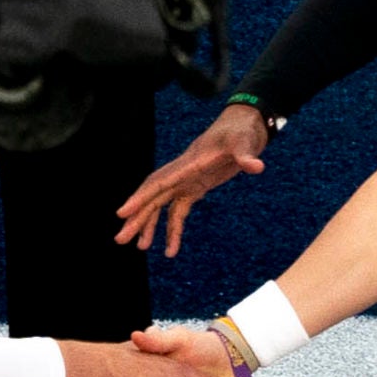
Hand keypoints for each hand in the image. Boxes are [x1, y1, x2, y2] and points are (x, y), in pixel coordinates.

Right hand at [114, 106, 271, 255]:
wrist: (243, 126)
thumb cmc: (241, 132)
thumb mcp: (245, 143)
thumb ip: (246, 155)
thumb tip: (256, 166)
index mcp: (188, 164)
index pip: (159, 182)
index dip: (140, 198)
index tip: (122, 213)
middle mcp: (182, 174)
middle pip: (153, 197)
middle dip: (136, 218)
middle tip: (120, 240)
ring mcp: (187, 181)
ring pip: (161, 206)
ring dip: (150, 226)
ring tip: (141, 248)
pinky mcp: (196, 188)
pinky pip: (178, 212)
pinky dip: (173, 229)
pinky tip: (171, 249)